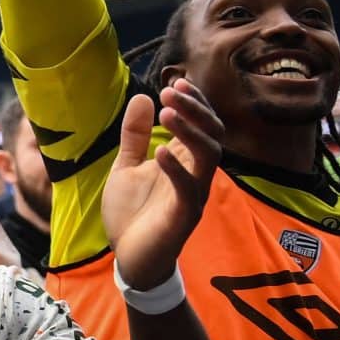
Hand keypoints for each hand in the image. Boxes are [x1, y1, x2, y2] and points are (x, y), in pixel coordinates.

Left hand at [103, 80, 223, 291]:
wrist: (129, 257)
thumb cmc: (133, 213)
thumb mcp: (126, 167)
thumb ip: (134, 135)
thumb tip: (143, 97)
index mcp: (183, 161)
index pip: (202, 125)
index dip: (195, 102)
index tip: (177, 81)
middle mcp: (195, 175)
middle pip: (213, 135)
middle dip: (196, 110)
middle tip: (172, 90)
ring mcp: (193, 195)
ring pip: (209, 157)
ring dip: (190, 132)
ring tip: (168, 112)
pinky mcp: (184, 216)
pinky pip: (189, 189)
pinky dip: (176, 169)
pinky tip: (160, 151)